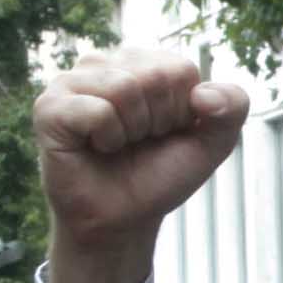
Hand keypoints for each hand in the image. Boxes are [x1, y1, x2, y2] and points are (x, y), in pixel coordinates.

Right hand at [37, 48, 250, 282]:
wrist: (124, 220)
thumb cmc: (160, 175)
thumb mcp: (212, 142)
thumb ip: (232, 108)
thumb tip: (204, 93)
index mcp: (141, 62)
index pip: (181, 70)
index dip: (181, 112)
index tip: (163, 133)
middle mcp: (104, 62)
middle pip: (155, 77)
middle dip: (158, 121)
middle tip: (138, 141)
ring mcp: (72, 81)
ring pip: (126, 89)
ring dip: (132, 131)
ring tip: (116, 144)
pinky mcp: (49, 106)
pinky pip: (98, 110)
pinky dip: (107, 138)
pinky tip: (94, 147)